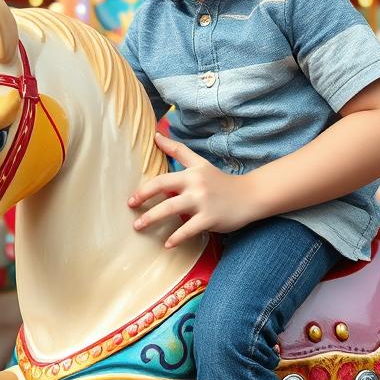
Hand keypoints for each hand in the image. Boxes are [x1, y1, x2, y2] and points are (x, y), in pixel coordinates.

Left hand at [127, 133, 259, 247]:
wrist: (249, 195)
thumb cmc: (220, 181)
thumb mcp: (200, 164)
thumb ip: (178, 150)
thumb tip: (156, 135)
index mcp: (191, 173)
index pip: (163, 177)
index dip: (145, 186)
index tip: (131, 198)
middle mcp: (195, 184)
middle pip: (163, 187)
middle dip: (143, 197)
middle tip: (130, 206)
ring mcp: (202, 202)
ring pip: (171, 208)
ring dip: (152, 218)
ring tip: (138, 226)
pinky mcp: (210, 219)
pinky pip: (188, 229)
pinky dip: (176, 237)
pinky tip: (167, 244)